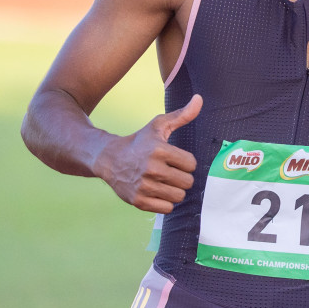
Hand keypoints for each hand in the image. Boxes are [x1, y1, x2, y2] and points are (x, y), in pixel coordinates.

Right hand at [95, 94, 201, 213]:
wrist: (109, 159)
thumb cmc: (139, 141)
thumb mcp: (158, 126)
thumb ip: (182, 115)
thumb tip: (199, 99)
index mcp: (159, 150)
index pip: (191, 164)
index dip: (185, 162)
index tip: (175, 159)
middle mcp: (151, 169)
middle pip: (187, 182)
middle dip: (182, 177)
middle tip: (169, 172)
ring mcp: (144, 186)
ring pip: (178, 196)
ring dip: (174, 190)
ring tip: (163, 182)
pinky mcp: (138, 201)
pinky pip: (167, 208)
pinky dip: (165, 202)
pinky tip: (156, 192)